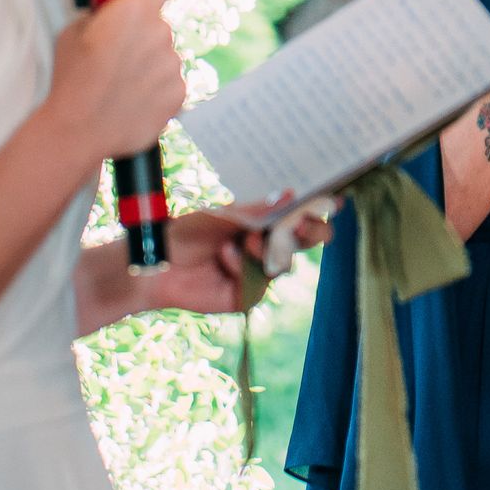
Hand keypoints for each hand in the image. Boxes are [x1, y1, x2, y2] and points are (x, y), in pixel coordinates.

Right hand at [49, 0, 185, 160]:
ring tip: (121, 86)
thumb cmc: (72, 79)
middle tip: (118, 57)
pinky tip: (132, 101)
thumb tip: (111, 18)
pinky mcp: (179, 93)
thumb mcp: (73, 32)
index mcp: (134, 9)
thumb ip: (102, 17)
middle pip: (159, 27)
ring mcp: (172, 64)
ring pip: (165, 57)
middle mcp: (160, 32)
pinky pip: (170, 84)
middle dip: (143, 38)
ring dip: (150, 66)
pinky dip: (156, 91)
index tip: (152, 0)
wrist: (78, 129)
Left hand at [130, 200, 329, 315]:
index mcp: (261, 222)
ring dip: (268, 250)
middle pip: (302, 242)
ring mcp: (257, 271)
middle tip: (313, 228)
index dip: (316, 211)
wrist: (157, 266)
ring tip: (245, 242)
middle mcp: (264, 245)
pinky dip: (243, 269)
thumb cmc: (186, 233)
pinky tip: (225, 259)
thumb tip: (290, 194)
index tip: (333, 203)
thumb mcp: (222, 216)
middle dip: (312, 233)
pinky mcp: (247, 295)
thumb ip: (256, 210)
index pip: (297, 216)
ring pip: (284, 264)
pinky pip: (260, 284)